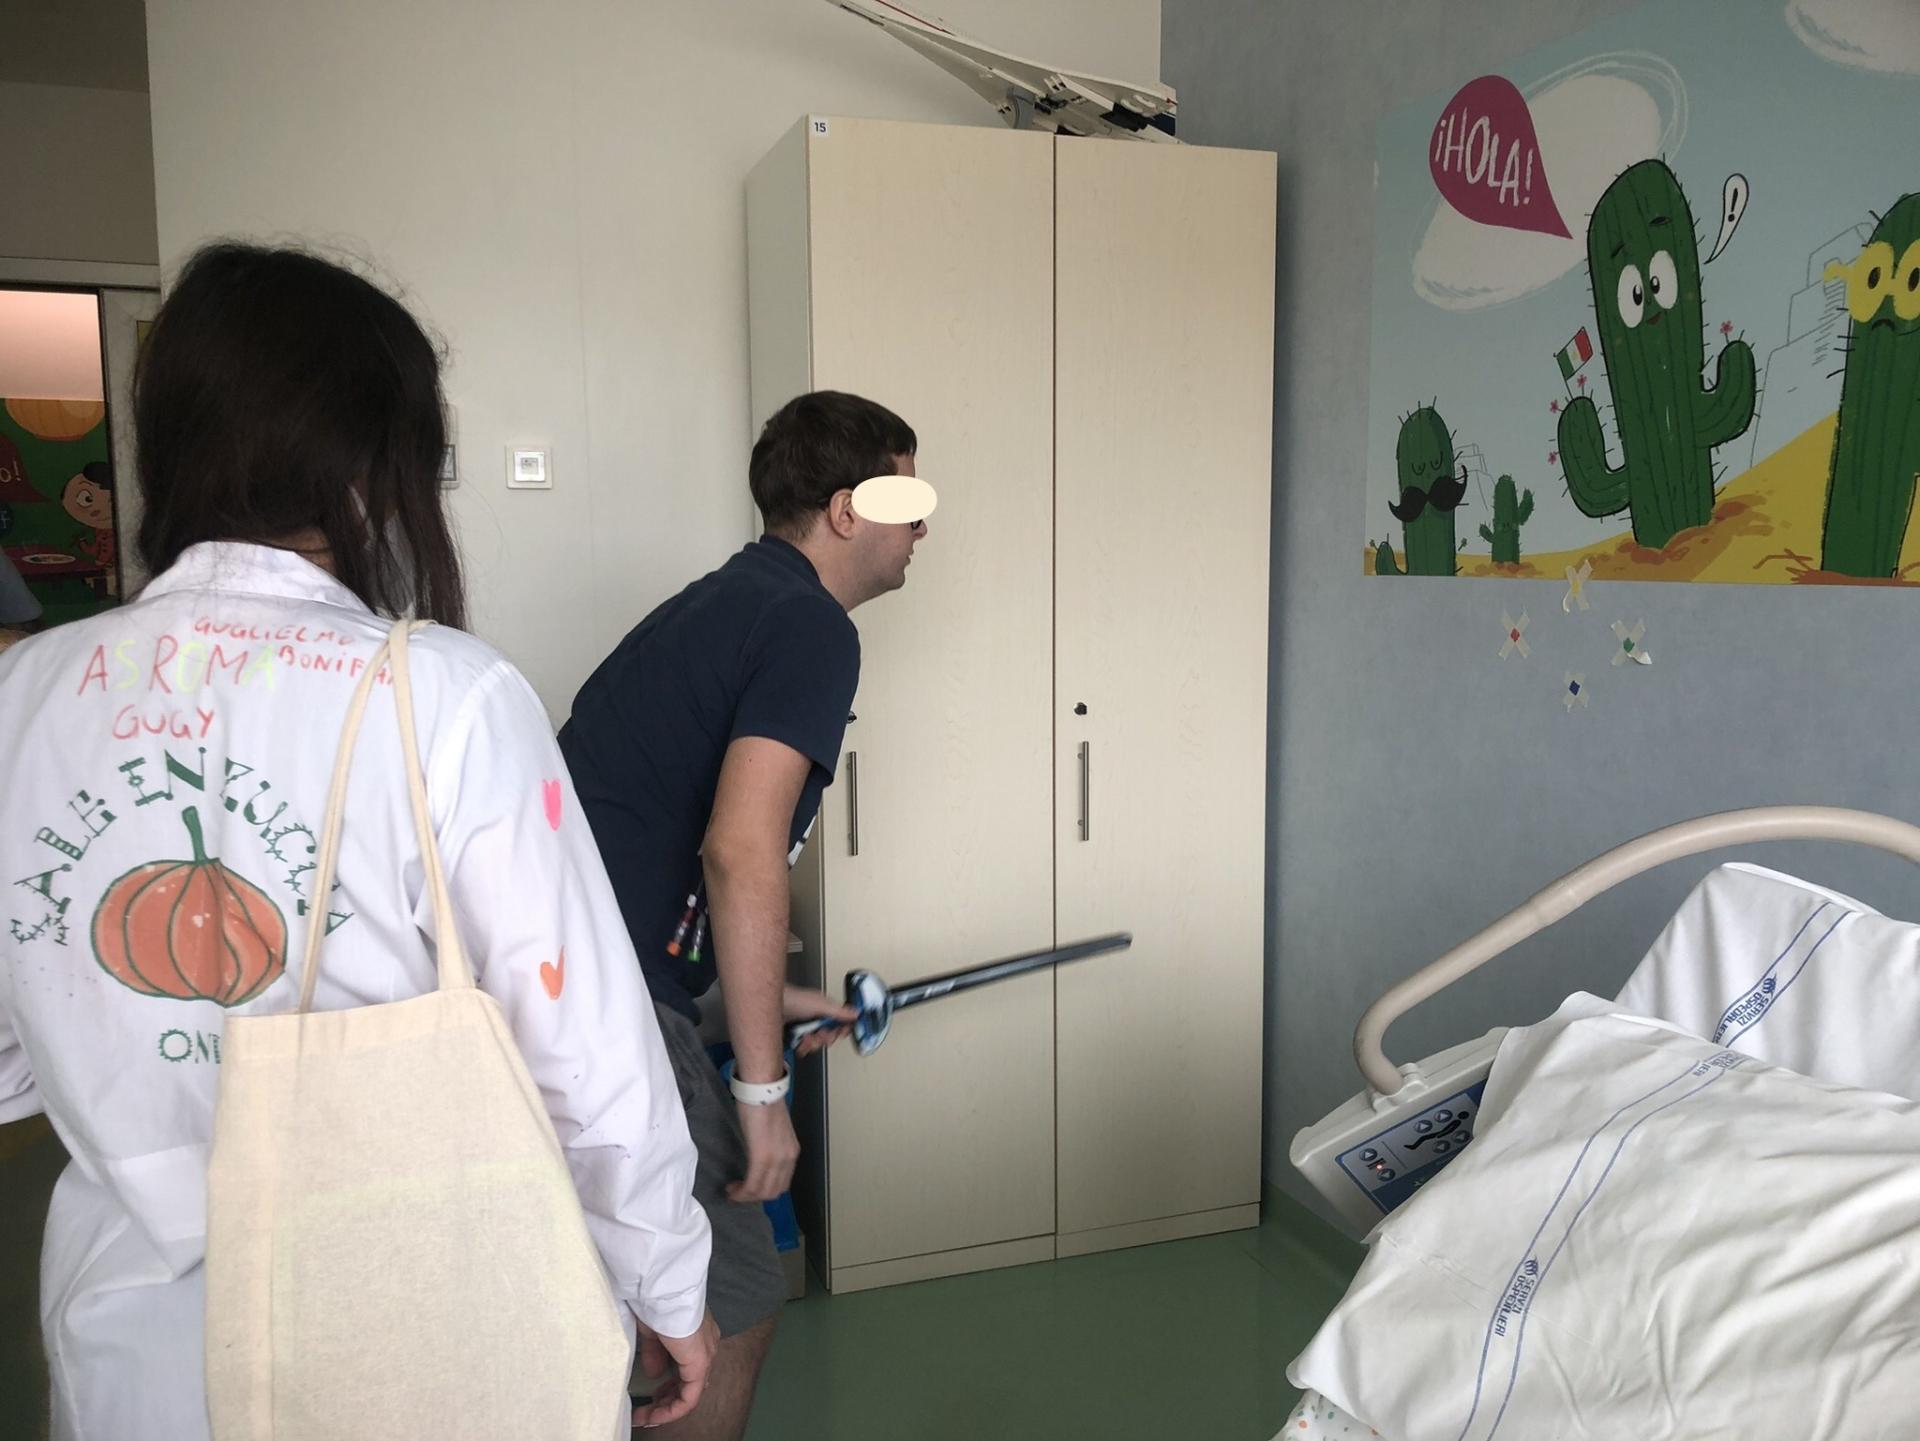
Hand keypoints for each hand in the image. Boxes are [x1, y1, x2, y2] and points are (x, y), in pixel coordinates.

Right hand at [631, 1310, 719, 1428]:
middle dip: (665, 1401)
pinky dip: (672, 1410)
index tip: (649, 1397)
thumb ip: (655, 1352)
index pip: (687, 1369)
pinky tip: (655, 1416)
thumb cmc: (655, 1301)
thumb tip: (655, 1372)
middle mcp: (706, 1345)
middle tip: (644, 1412)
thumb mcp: (652, 1330)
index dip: (668, 1386)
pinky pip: (690, 1397)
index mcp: (696, 1334)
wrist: (662, 1289)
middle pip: (689, 1384)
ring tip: (645, 1418)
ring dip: (666, 1409)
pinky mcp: (701, 1363)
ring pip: (690, 1393)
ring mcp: (706, 1354)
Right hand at [728, 1094, 799, 1203]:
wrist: (761, 1089)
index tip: (748, 1188)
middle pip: (773, 1192)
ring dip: (746, 1196)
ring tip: (733, 1191)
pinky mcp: (762, 1157)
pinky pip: (752, 1184)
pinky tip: (733, 1189)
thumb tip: (760, 1155)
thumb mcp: (773, 1131)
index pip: (781, 1183)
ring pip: (762, 1192)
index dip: (764, 1191)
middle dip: (754, 1197)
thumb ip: (771, 1146)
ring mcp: (776, 1159)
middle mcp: (788, 1159)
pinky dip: (742, 1192)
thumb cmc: (763, 1103)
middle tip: (738, 1192)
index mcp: (791, 1152)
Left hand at [782, 983, 857, 1057]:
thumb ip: (839, 1011)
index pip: (840, 1022)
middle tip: (819, 1034)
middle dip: (824, 1038)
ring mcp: (804, 1028)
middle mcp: (815, 1018)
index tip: (842, 1034)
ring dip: (812, 1044)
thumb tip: (856, 1013)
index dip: (843, 1029)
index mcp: (824, 1009)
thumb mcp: (820, 1004)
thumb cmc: (792, 998)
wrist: (769, 1006)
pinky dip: (802, 1048)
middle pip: (829, 1036)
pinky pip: (804, 1048)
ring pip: (817, 1044)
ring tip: (806, 1038)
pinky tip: (799, 1043)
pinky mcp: (794, 1037)